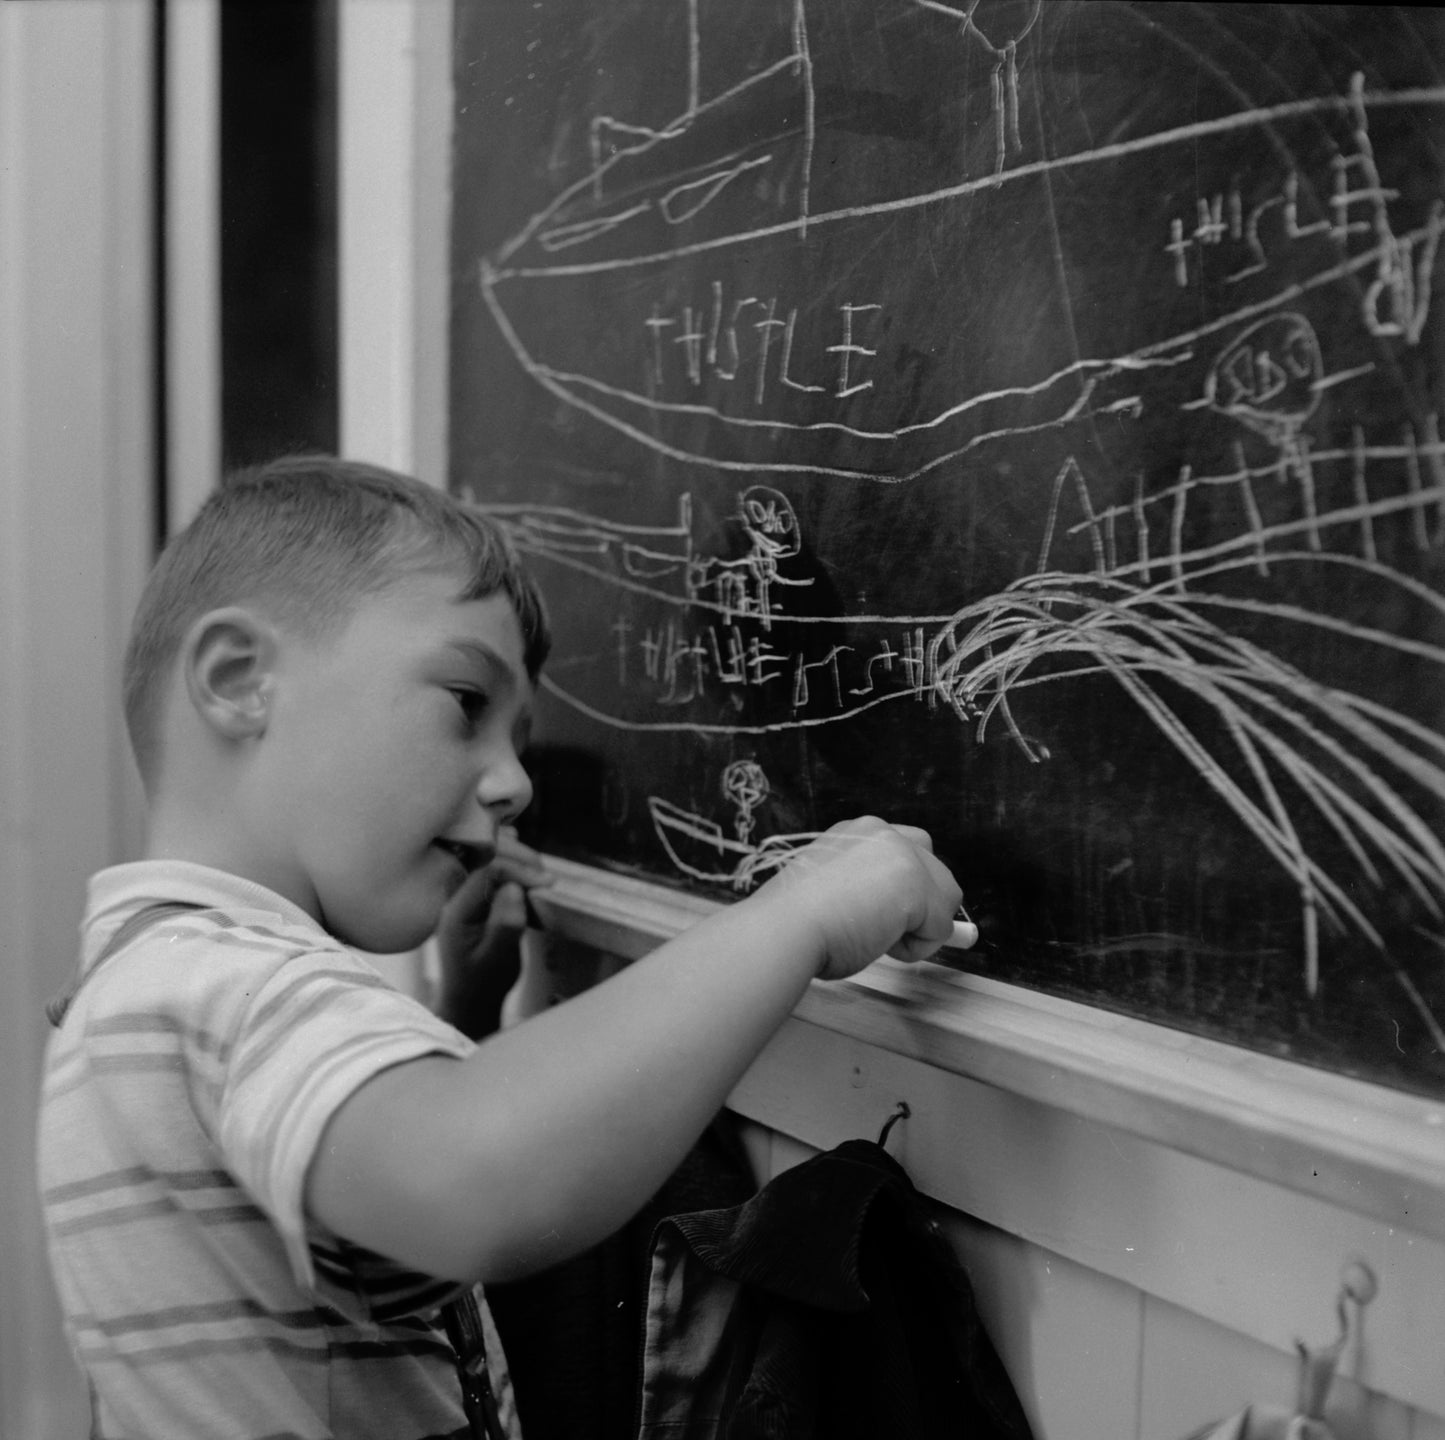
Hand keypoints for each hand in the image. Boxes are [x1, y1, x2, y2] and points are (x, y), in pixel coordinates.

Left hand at [434, 829, 553, 1037]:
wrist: (468, 1002)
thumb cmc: (484, 985)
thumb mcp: (498, 960)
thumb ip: (505, 924)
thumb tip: (515, 887)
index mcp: (456, 911)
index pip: (487, 871)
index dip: (519, 870)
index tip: (546, 884)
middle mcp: (455, 897)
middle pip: (486, 858)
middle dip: (520, 860)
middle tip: (548, 877)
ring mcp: (462, 895)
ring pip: (487, 859)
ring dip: (516, 859)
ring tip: (540, 870)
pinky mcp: (472, 898)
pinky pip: (487, 867)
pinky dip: (505, 857)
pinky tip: (516, 842)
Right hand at [758, 817, 961, 979]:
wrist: (782, 928)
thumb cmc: (794, 922)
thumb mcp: (833, 889)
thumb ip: (869, 892)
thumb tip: (913, 925)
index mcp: (856, 831)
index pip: (908, 851)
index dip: (903, 890)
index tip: (878, 914)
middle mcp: (882, 832)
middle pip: (936, 870)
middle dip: (922, 906)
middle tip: (880, 930)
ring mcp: (902, 854)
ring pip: (945, 900)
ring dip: (918, 928)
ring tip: (874, 937)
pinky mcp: (916, 884)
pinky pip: (940, 929)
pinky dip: (916, 948)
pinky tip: (878, 943)